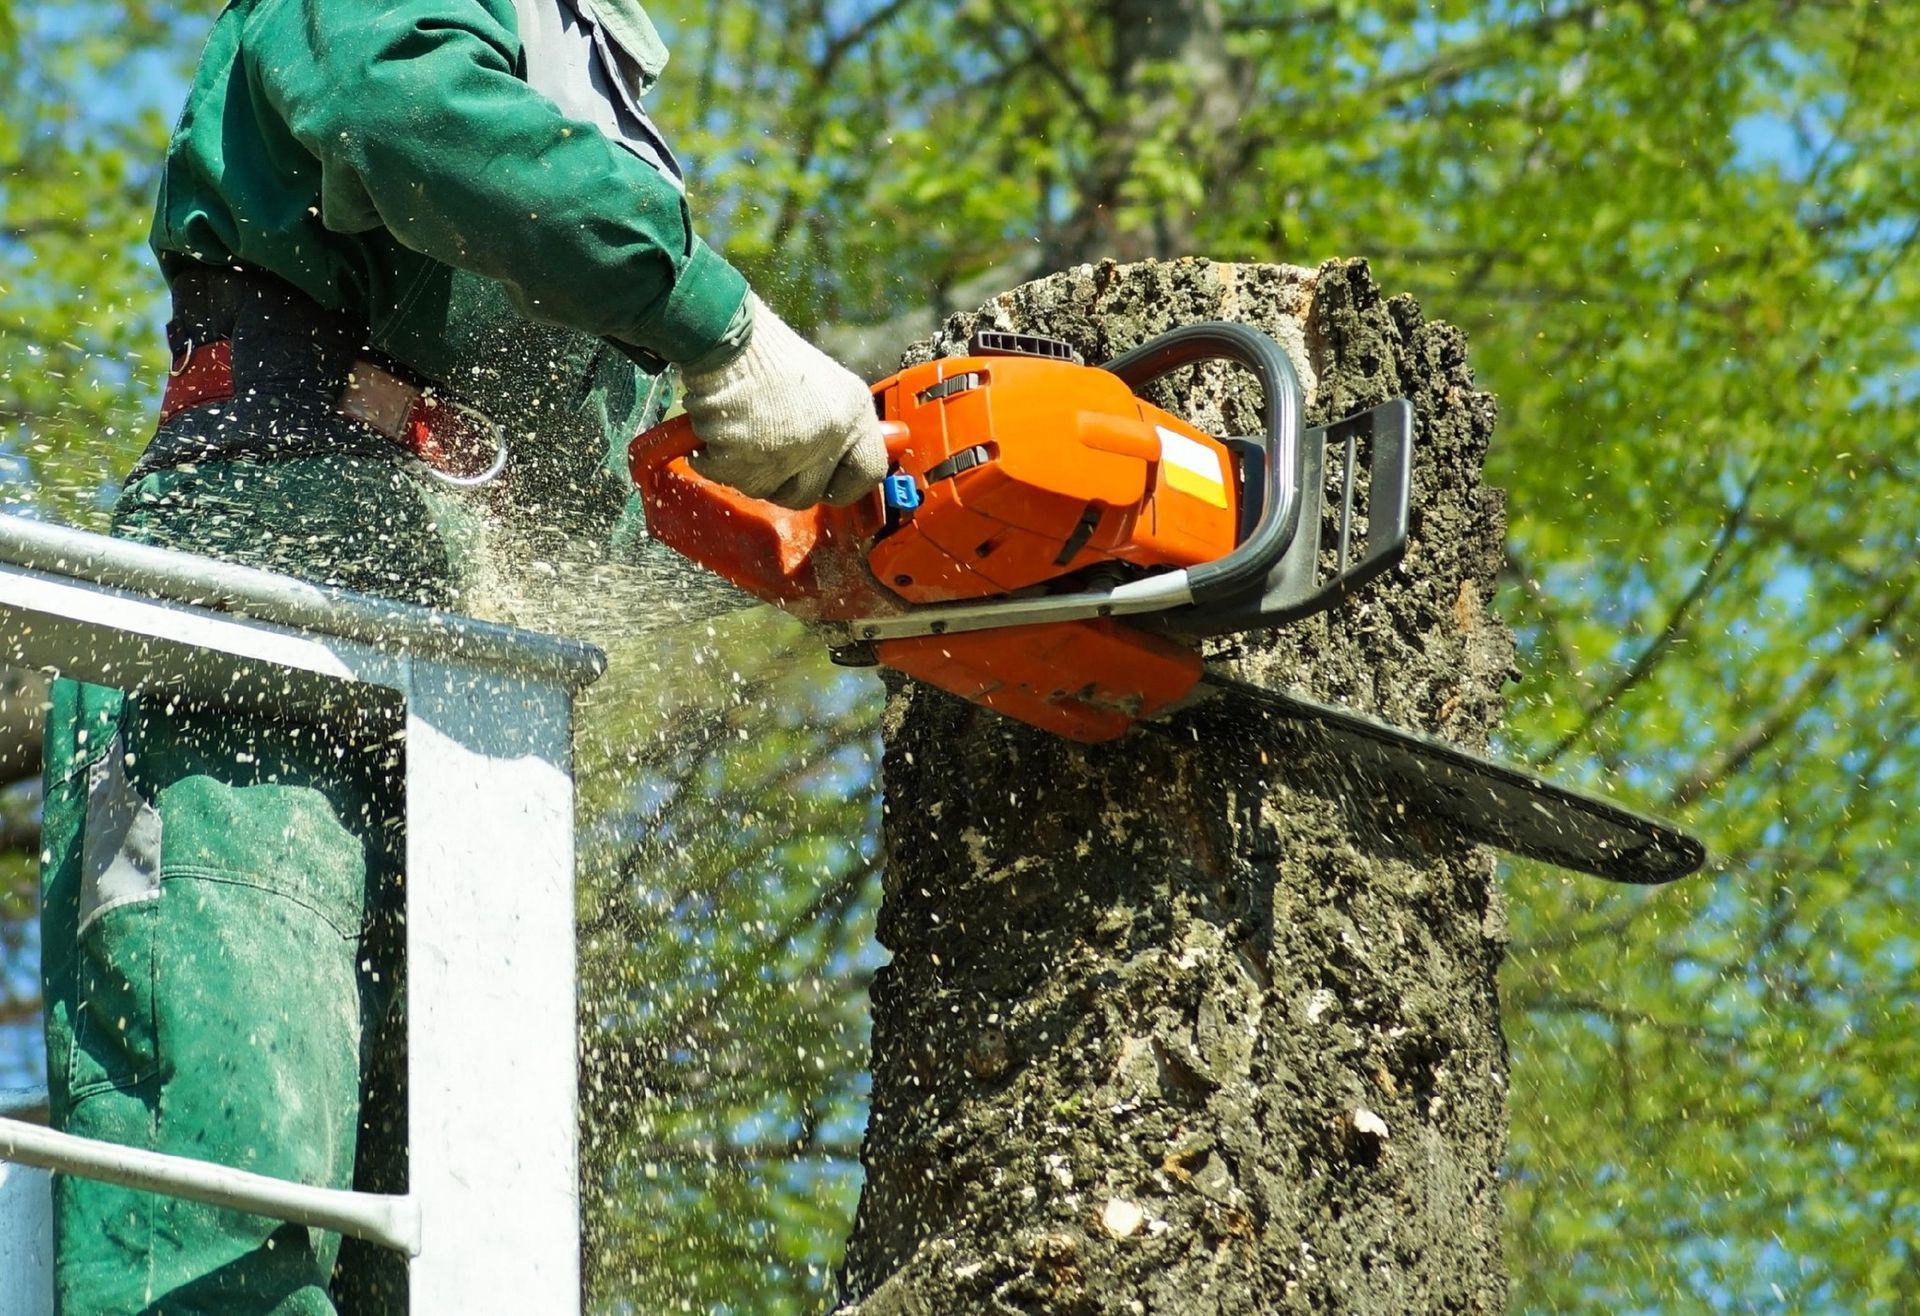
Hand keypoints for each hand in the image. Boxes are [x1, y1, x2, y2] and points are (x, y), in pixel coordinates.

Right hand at [679, 295, 887, 507]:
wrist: (729, 338)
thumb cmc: (771, 354)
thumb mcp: (827, 383)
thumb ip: (838, 425)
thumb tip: (836, 460)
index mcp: (853, 416)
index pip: (867, 472)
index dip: (845, 484)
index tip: (829, 483)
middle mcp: (825, 441)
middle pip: (807, 494)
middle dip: (786, 482)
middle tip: (769, 456)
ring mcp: (785, 457)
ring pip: (765, 490)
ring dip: (749, 469)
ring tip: (743, 431)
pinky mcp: (744, 463)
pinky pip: (727, 477)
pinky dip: (715, 458)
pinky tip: (719, 430)